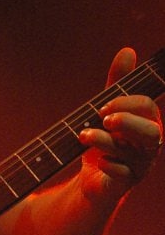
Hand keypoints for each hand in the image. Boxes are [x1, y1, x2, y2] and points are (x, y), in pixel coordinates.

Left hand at [78, 47, 162, 197]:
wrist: (94, 179)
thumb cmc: (107, 139)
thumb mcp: (108, 109)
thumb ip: (118, 83)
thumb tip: (128, 51)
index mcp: (147, 123)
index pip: (147, 107)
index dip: (125, 102)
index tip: (102, 105)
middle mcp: (149, 145)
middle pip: (151, 131)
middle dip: (127, 122)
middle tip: (103, 118)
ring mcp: (140, 165)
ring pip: (134, 154)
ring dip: (106, 141)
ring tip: (83, 136)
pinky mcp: (126, 183)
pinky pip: (123, 175)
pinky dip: (110, 166)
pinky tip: (99, 162)